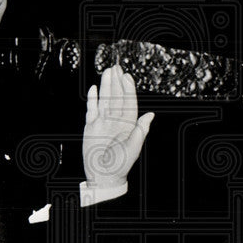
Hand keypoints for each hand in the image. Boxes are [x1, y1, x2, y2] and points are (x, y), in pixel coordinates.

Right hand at [82, 65, 153, 187]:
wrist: (103, 175)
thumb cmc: (121, 164)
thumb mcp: (133, 147)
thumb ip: (140, 130)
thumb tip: (150, 115)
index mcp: (128, 124)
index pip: (129, 102)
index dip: (129, 89)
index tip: (128, 77)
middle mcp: (116, 120)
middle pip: (116, 97)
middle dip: (117, 82)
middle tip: (116, 67)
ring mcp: (103, 122)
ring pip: (105, 100)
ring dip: (106, 86)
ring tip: (107, 72)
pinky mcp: (91, 126)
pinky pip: (92, 109)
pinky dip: (92, 99)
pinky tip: (94, 89)